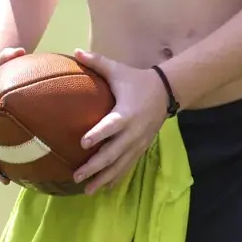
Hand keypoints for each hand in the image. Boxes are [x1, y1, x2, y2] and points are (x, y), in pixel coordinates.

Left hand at [72, 49, 167, 193]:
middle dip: (95, 166)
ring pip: (120, 165)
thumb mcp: (118, 70)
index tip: (83, 143)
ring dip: (103, 178)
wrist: (166, 92)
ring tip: (87, 190)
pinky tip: (103, 189)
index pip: (111, 126)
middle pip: (114, 153)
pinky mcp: (141, 149)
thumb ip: (97, 62)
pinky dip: (116, 178)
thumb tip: (75, 51)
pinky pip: (127, 166)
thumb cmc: (137, 80)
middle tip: (77, 175)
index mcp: (126, 113)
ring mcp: (138, 143)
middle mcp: (133, 132)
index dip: (98, 134)